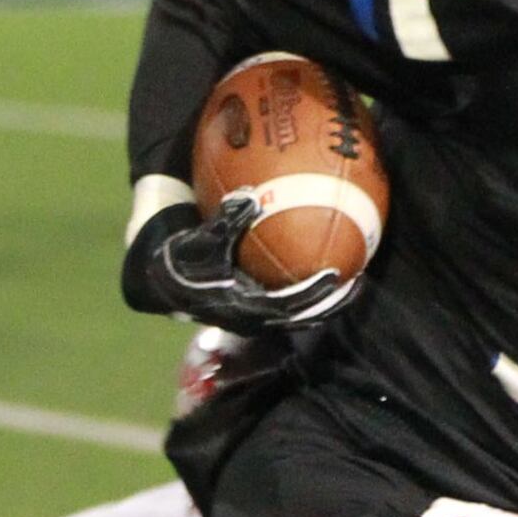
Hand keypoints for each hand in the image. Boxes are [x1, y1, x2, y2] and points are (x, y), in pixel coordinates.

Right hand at [146, 195, 359, 334]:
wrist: (161, 278)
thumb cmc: (182, 257)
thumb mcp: (202, 238)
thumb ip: (227, 221)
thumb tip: (251, 198)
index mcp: (242, 306)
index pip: (286, 304)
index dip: (312, 292)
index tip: (336, 275)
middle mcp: (252, 317)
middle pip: (301, 316)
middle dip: (330, 302)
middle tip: (356, 282)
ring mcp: (255, 316)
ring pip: (298, 315)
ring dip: (325, 302)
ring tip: (352, 282)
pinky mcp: (255, 309)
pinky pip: (290, 303)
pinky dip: (309, 292)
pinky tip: (327, 270)